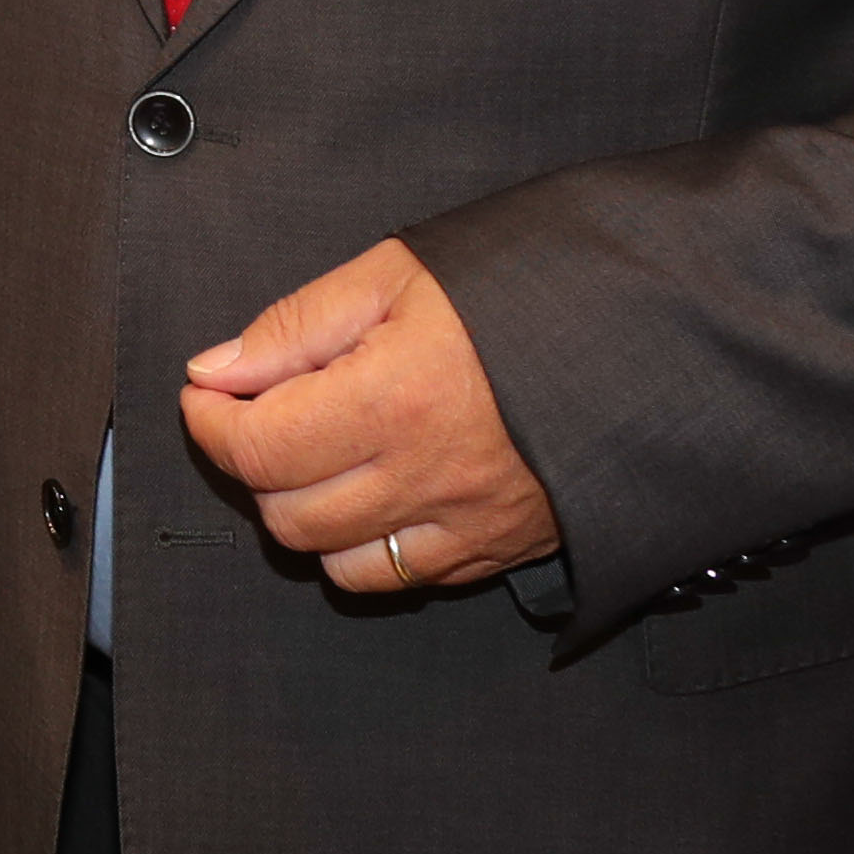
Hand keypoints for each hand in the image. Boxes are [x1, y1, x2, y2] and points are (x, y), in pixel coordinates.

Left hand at [174, 237, 560, 594]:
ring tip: (322, 454)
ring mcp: (468, 525)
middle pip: (286, 515)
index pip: (258, 448)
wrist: (647, 334)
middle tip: (266, 414)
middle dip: (255, 466)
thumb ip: (296, 326)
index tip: (207, 394)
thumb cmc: (524, 290)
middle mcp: (426, 478)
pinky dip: (369, 546)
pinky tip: (378, 491)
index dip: (210, 423)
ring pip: (337, 562)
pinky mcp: (503, 550)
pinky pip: (404, 577)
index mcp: (394, 400)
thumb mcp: (399, 275)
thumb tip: (216, 370)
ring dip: (306, 513)